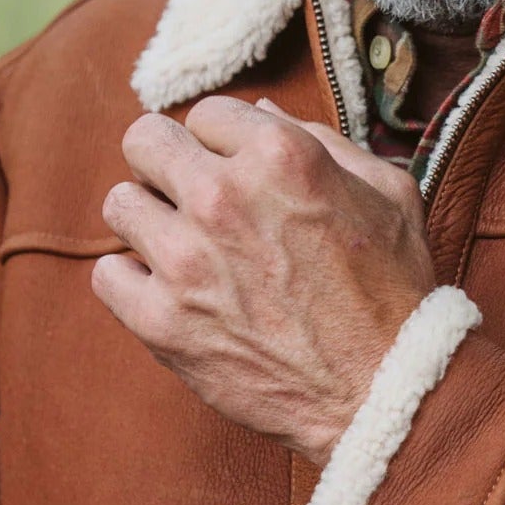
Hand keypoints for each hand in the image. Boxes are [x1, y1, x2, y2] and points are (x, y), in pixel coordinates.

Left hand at [94, 97, 437, 462]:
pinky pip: (108, 275)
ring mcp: (187, 261)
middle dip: (167, 164)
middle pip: (144, 141)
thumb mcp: (388, 194)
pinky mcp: (163, 322)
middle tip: (190, 199)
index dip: (222, 144)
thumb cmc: (396, 293)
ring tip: (183, 249)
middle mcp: (224, 198)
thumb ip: (324, 141)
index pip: (206, 114)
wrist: (386, 391)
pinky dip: (132, 282)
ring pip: (120, 204)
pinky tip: (168, 293)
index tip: (234, 174)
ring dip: (148, 222)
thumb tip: (258, 113)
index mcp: (281, 155)